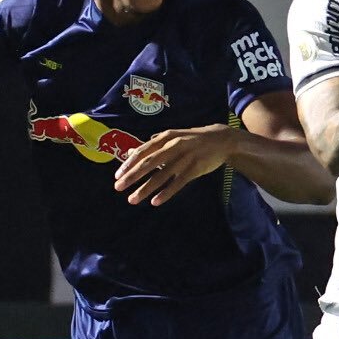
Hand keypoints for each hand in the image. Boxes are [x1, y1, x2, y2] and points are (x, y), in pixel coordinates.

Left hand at [114, 123, 235, 205]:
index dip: (129, 164)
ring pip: (161, 176)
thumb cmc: (193, 139)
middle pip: (148, 163)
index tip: (117, 176)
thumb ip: (153, 145)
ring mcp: (184, 158)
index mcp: (166, 138)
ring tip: (133, 200)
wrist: (221, 140)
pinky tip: (155, 202)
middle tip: (118, 187)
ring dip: (145, 189)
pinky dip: (166, 193)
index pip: (143, 152)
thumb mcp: (173, 137)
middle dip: (132, 176)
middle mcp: (173, 146)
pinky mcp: (195, 169)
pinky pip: (177, 183)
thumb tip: (131, 152)